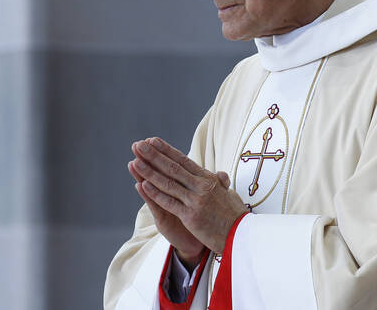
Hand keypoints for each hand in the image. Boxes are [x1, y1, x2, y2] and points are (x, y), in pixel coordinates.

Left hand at [130, 137, 247, 256]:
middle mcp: (201, 186)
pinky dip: (155, 193)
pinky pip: (169, 202)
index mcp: (208, 179)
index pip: (183, 160)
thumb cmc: (235, 216)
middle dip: (153, 156)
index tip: (153, 141)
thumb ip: (220, 183)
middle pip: (172, 168)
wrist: (241, 235)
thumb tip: (220, 174)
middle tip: (138, 145)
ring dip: (149, 171)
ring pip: (168, 183)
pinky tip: (143, 185)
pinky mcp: (191, 216)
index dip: (166, 150)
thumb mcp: (229, 195)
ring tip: (135, 161)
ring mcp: (196, 200)